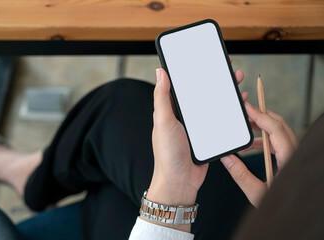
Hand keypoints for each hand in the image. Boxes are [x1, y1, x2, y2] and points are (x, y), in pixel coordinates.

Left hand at [146, 61, 246, 230]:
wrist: (179, 181)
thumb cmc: (167, 153)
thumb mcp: (163, 121)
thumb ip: (162, 97)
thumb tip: (160, 72)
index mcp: (172, 109)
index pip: (184, 85)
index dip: (195, 72)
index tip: (207, 60)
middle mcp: (185, 116)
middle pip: (203, 93)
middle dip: (216, 80)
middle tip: (229, 70)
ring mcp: (197, 126)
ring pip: (214, 105)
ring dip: (226, 94)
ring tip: (238, 84)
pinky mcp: (208, 136)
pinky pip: (221, 120)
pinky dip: (230, 111)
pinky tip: (239, 106)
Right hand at [221, 102, 297, 206]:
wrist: (296, 216)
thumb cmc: (282, 208)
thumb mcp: (258, 194)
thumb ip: (241, 175)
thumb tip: (226, 159)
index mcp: (290, 160)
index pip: (275, 129)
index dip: (260, 116)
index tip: (248, 108)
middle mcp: (295, 154)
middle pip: (281, 126)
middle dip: (262, 116)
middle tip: (245, 112)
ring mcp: (295, 155)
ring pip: (281, 132)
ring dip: (264, 127)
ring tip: (246, 127)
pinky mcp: (292, 159)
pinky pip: (280, 142)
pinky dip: (266, 138)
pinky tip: (252, 145)